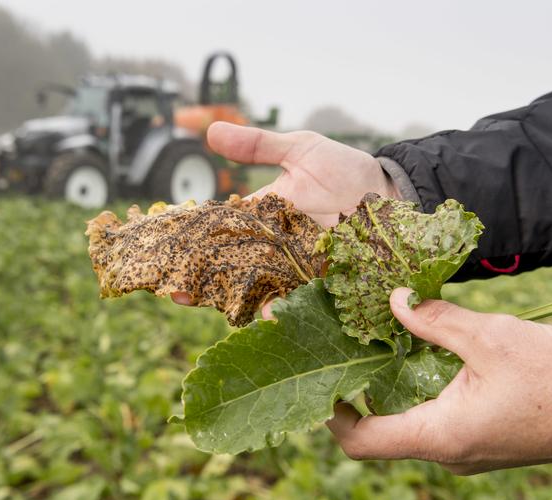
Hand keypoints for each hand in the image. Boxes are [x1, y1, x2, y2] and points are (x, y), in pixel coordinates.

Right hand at [172, 122, 399, 306]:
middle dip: (202, 282)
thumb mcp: (299, 149)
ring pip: (258, 289)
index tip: (164, 249)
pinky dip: (283, 308)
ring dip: (236, 301)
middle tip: (176, 292)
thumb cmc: (343, 168)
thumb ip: (258, 146)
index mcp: (259, 216)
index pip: (218, 232)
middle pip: (230, 268)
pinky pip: (298, 299)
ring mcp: (295, 266)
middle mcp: (271, 246)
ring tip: (217, 308)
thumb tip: (210, 131)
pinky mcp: (320, 280)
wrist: (387, 190)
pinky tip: (270, 315)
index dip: (191, 242)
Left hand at [327, 288, 551, 474]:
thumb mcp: (488, 337)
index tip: (321, 379)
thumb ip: (434, 321)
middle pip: (377, 432)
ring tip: (374, 346)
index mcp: (440, 436)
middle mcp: (443, 452)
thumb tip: (393, 301)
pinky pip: (428, 420)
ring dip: (386, 390)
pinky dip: (412, 393)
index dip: (331, 414)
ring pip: (403, 424)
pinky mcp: (472, 438)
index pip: (361, 441)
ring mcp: (459, 450)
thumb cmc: (551, 374)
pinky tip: (412, 357)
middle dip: (357, 393)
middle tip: (344, 351)